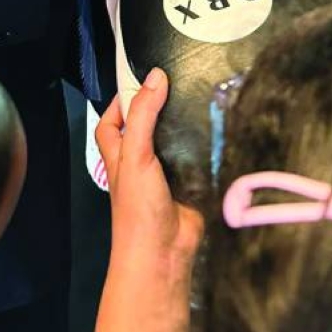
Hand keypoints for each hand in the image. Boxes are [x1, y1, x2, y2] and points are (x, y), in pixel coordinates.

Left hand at [97, 70, 203, 270]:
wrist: (163, 254)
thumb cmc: (137, 208)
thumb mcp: (135, 155)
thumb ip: (143, 116)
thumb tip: (155, 77)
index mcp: (119, 155)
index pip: (112, 122)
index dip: (121, 102)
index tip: (141, 80)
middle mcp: (141, 163)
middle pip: (146, 128)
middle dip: (159, 110)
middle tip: (179, 84)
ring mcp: (166, 175)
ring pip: (174, 142)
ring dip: (186, 127)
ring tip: (204, 99)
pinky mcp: (191, 184)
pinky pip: (198, 159)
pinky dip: (206, 147)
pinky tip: (219, 129)